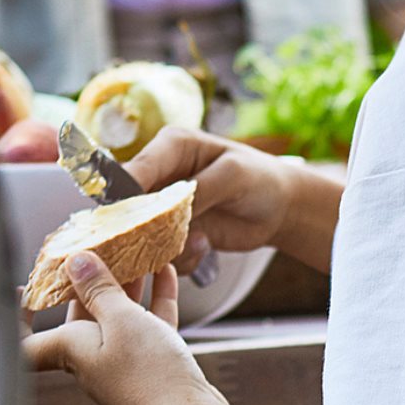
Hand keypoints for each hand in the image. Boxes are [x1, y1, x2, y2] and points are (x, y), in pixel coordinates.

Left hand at [23, 257, 225, 404]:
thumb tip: (76, 261)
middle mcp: (91, 358)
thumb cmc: (149, 375)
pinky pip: (148, 326)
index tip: (24, 288)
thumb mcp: (123, 319)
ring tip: (137, 255)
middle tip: (99, 252)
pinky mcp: (152, 366)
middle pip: (80, 317)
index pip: (26, 339)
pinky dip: (154, 300)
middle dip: (89, 283)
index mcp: (71, 350)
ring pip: (118, 318)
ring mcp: (123, 363)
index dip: (18, 316)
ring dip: (126, 286)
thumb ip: (100, 288)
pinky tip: (165, 274)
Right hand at [130, 128, 335, 271]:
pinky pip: (163, 253)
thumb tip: (168, 210)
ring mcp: (165, 206)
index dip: (124, 196)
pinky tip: (205, 246)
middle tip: (169, 239)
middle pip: (129, 206)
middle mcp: (161, 175)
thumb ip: (199, 189)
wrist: (280, 207)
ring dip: (167, 246)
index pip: (135, 169)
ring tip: (201, 240)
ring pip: (143, 234)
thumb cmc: (260, 178)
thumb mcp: (233, 175)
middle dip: (144, 228)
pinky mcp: (175, 232)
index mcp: (171, 146)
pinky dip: (181, 258)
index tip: (127, 221)